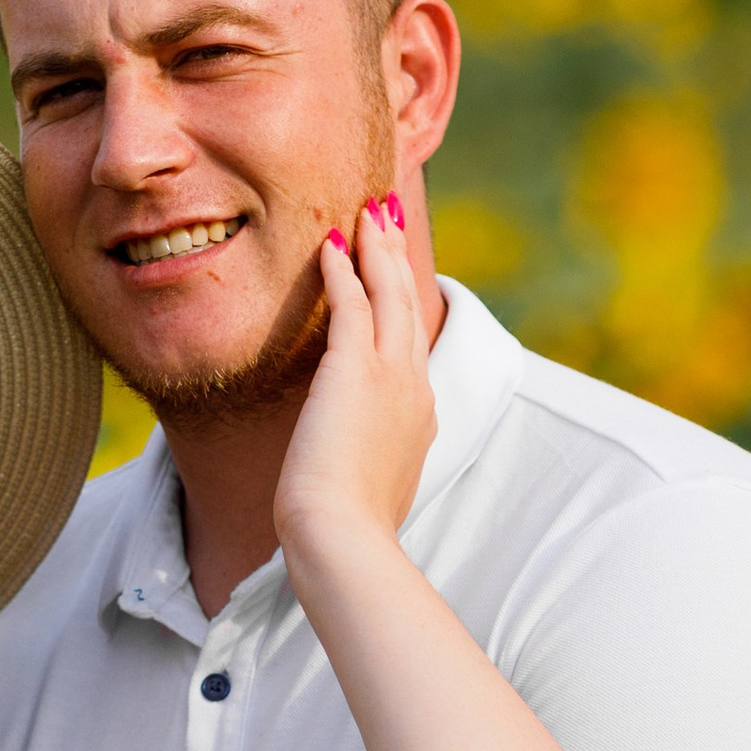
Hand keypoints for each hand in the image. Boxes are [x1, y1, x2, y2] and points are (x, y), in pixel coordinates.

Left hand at [274, 193, 436, 556]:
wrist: (343, 536)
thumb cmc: (346, 530)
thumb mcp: (366, 490)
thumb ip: (365, 467)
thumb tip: (345, 474)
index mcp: (419, 415)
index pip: (411, 345)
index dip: (403, 306)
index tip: (396, 278)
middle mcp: (414, 386)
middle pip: (409, 306)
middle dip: (398, 259)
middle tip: (388, 219)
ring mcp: (390, 375)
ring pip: (389, 294)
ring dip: (378, 249)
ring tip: (368, 213)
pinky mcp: (355, 370)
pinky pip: (351, 303)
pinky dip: (343, 269)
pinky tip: (331, 242)